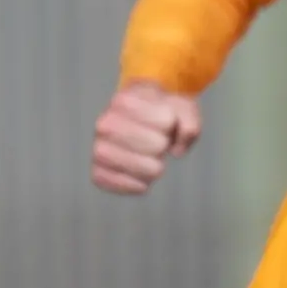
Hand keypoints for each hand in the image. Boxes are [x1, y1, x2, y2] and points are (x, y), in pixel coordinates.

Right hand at [90, 80, 202, 194]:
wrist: (135, 123)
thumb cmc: (159, 114)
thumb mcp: (180, 107)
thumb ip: (188, 122)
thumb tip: (177, 151)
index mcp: (122, 101)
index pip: (166, 121)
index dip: (171, 123)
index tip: (162, 119)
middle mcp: (104, 124)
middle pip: (157, 146)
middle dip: (163, 145)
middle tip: (154, 140)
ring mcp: (98, 149)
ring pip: (148, 170)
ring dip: (154, 167)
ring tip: (146, 156)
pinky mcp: (98, 173)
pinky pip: (128, 187)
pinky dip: (141, 184)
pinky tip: (140, 175)